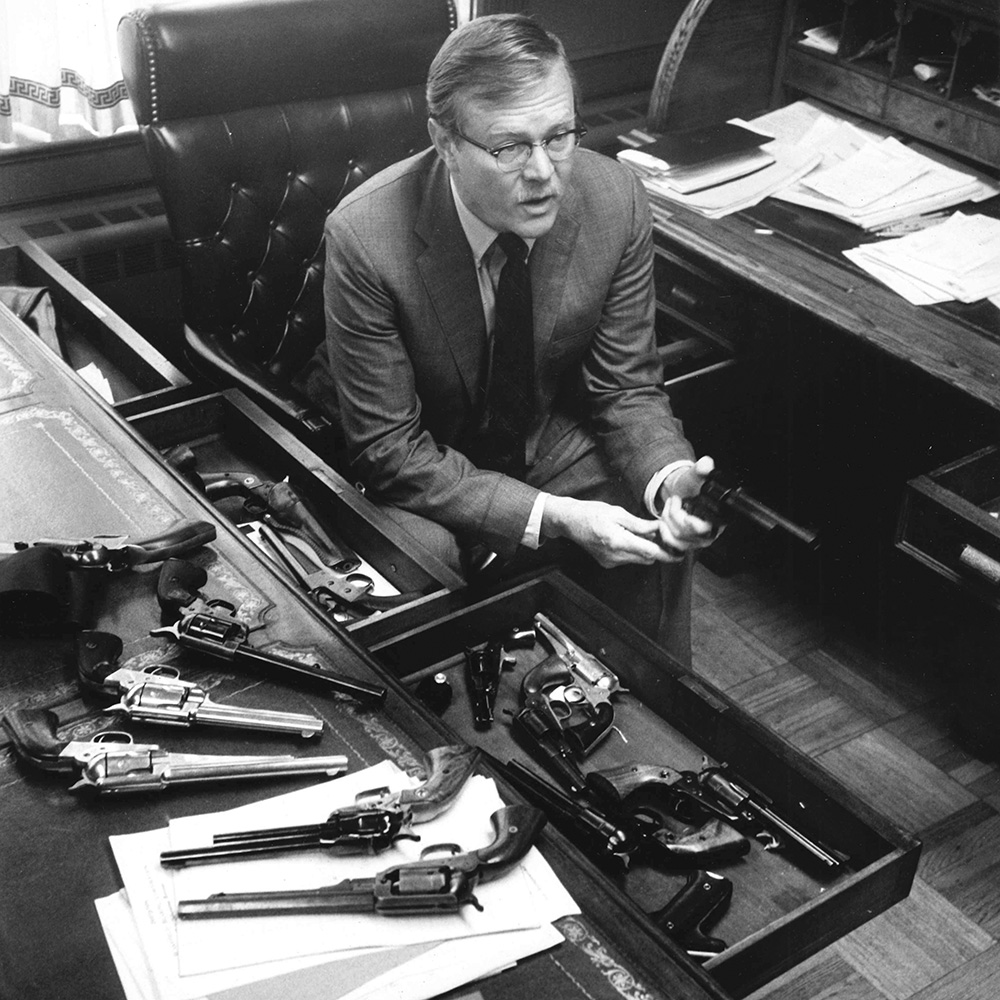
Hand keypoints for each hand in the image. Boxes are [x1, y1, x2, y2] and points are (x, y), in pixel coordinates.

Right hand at [541, 495, 684, 567]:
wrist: (569, 521)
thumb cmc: (591, 513)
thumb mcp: (617, 513)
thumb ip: (640, 524)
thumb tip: (659, 528)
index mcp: (618, 541)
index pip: (649, 552)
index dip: (666, 554)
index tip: (679, 554)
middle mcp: (614, 556)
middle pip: (646, 558)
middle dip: (657, 550)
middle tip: (662, 537)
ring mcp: (610, 562)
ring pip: (638, 560)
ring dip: (645, 550)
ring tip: (643, 535)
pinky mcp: (607, 564)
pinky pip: (628, 560)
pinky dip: (633, 552)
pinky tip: (627, 539)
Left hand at [656, 455, 718, 554]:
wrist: (681, 491)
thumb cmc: (691, 484)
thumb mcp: (696, 475)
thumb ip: (702, 469)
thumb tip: (706, 464)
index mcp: (719, 518)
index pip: (707, 530)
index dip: (694, 525)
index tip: (686, 516)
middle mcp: (712, 533)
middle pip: (689, 534)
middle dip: (676, 515)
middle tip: (675, 500)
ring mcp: (699, 540)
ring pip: (679, 540)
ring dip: (668, 521)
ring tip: (670, 506)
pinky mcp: (687, 544)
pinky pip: (673, 544)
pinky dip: (665, 530)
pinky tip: (665, 519)